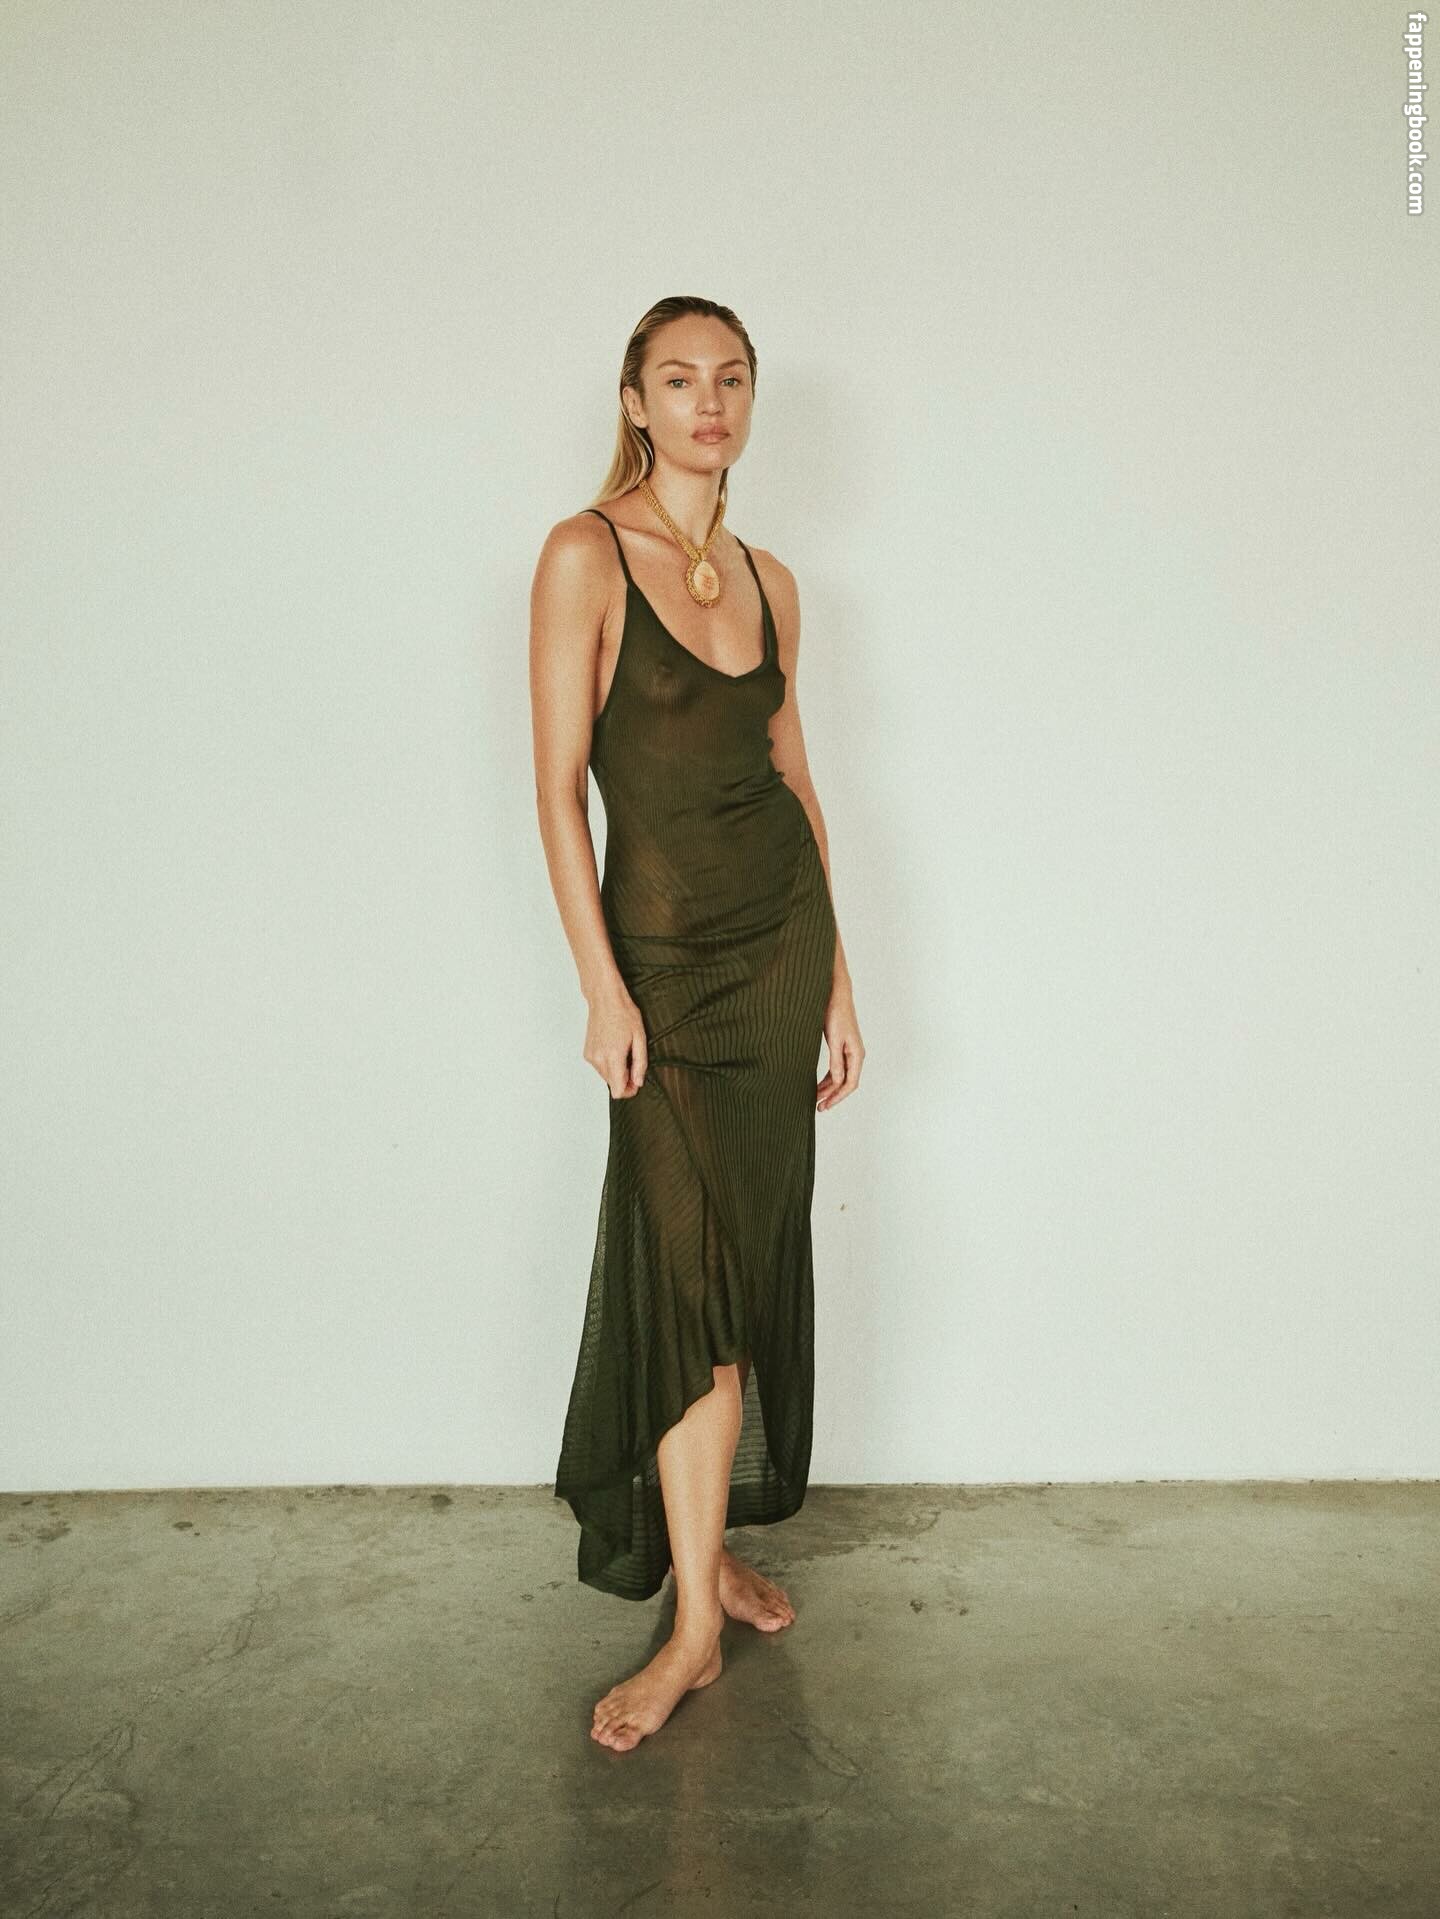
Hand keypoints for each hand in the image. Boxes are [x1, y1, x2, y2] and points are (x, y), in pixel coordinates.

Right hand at [583, 984, 648, 1098]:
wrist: (605, 999)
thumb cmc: (623, 1014)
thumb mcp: (640, 1038)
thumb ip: (640, 1063)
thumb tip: (638, 1082)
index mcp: (613, 1056)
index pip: (618, 1090)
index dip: (629, 1090)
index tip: (636, 1081)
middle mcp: (599, 1059)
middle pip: (612, 1085)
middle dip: (624, 1080)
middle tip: (633, 1063)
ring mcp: (591, 1056)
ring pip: (605, 1076)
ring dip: (616, 1071)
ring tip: (624, 1052)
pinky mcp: (587, 1053)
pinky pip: (599, 1067)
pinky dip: (608, 1063)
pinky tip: (614, 1048)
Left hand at [817, 983, 862, 1111]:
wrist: (835, 994)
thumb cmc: (836, 1013)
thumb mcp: (835, 1040)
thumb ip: (836, 1062)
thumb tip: (837, 1082)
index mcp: (857, 1054)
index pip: (850, 1084)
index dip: (838, 1097)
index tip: (825, 1105)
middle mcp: (855, 1055)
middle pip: (846, 1083)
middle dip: (832, 1095)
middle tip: (818, 1106)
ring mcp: (849, 1051)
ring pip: (840, 1076)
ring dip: (829, 1088)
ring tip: (815, 1097)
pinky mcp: (841, 1046)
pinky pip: (837, 1067)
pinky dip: (828, 1077)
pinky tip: (818, 1083)